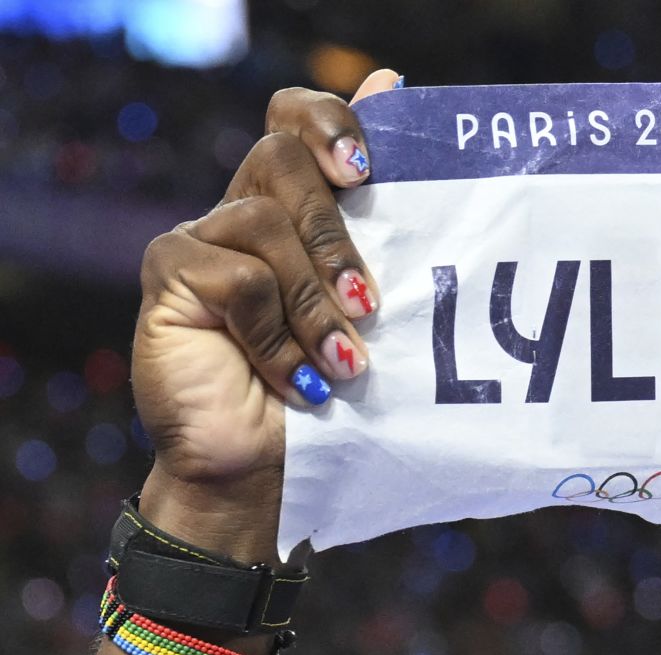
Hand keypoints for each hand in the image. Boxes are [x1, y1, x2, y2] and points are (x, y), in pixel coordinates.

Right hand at [131, 69, 400, 561]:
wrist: (277, 470)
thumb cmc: (336, 388)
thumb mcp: (370, 303)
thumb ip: (381, 213)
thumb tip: (393, 81)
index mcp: (297, 209)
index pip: (297, 120)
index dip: (330, 123)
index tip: (368, 172)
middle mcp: (245, 212)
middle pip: (282, 159)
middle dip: (336, 238)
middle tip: (369, 306)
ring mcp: (202, 240)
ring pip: (264, 222)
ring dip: (315, 305)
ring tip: (346, 366)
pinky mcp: (170, 274)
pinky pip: (236, 279)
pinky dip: (277, 339)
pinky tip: (299, 384)